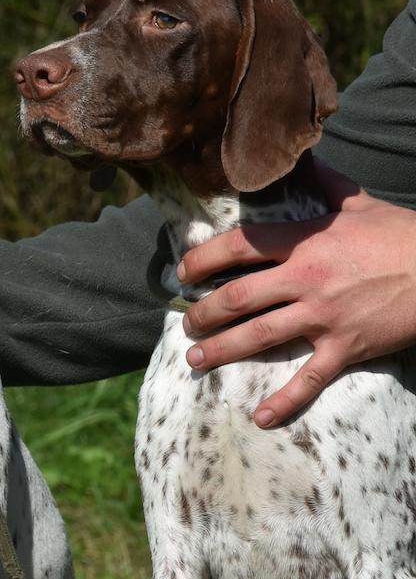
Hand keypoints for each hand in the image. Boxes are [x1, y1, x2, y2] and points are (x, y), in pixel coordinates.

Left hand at [177, 161, 415, 426]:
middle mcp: (307, 279)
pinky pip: (308, 379)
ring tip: (195, 360)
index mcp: (306, 242)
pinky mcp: (345, 347)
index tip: (184, 272)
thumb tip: (305, 160)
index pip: (241, 246)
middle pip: (238, 297)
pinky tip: (259, 418)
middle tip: (187, 323)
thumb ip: (327, 188)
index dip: (204, 259)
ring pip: (258, 337)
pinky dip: (283, 402)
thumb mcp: (362, 205)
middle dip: (204, 313)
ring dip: (221, 351)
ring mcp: (324, 316)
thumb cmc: (404, 237)